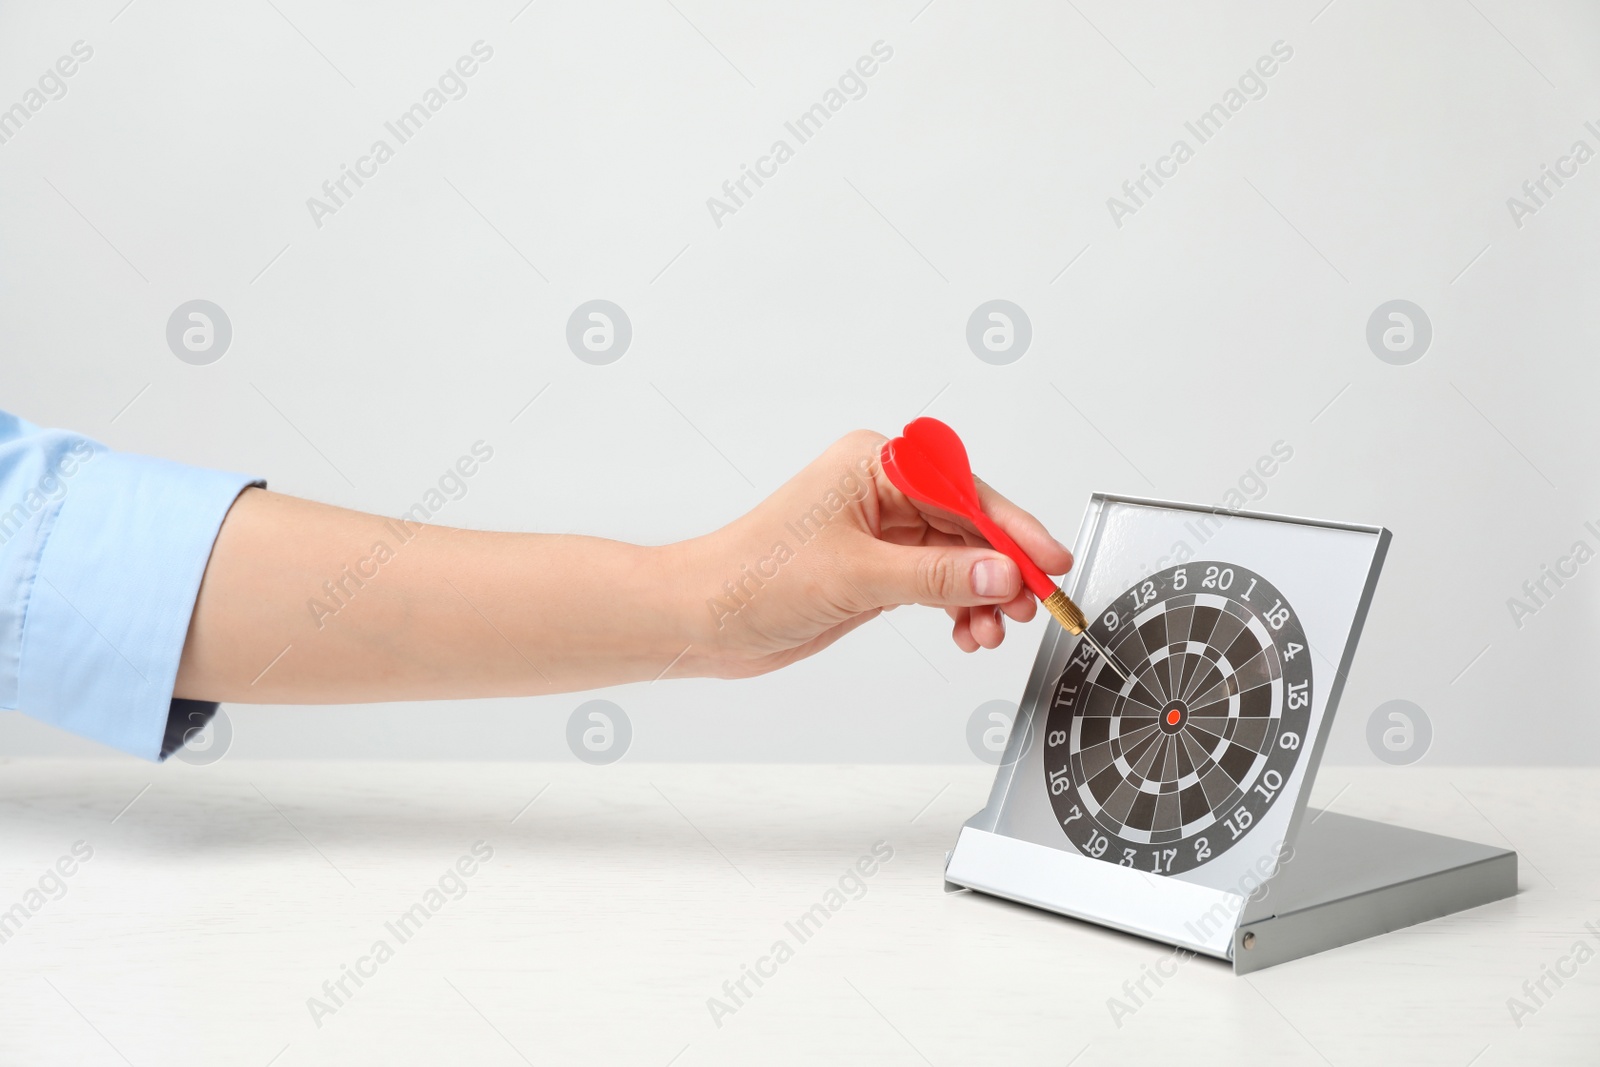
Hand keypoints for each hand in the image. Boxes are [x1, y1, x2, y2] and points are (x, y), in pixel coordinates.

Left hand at [678, 430, 1072, 678]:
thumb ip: (935, 575)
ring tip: (991, 631)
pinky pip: (937, 581)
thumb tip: (999, 573)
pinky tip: (966, 632)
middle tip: (1030, 607)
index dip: (1012, 531)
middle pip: (969, 525)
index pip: (964, 492)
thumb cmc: (751, 579)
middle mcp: (881, 489)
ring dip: (981, 595)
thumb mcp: (856, 577)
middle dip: (1002, 569)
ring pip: (958, 558)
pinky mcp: (876, 567)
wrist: (704, 619)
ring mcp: (880, 530)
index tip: (1047, 564)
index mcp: (874, 464)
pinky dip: (957, 607)